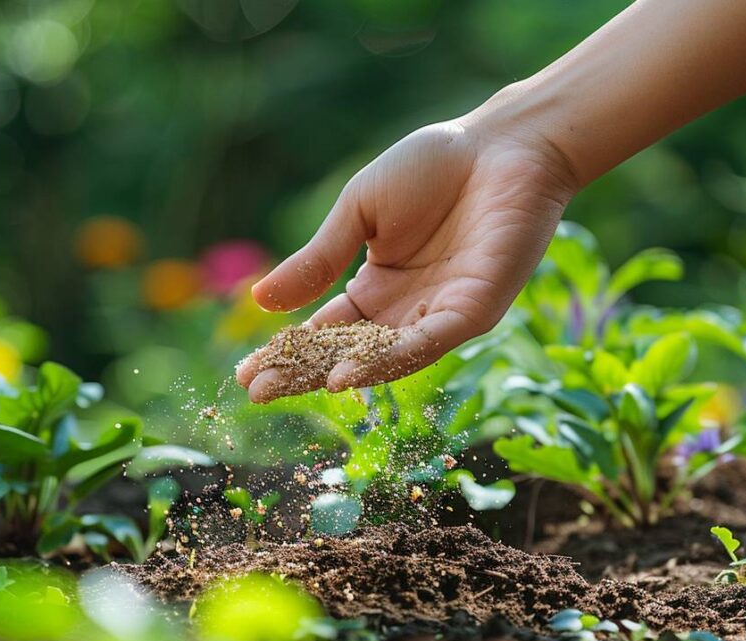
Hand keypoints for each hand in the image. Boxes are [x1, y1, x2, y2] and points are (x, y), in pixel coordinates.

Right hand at [236, 112, 577, 402]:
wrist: (502, 144)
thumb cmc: (434, 167)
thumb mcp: (358, 213)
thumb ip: (318, 259)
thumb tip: (260, 300)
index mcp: (376, 289)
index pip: (324, 332)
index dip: (286, 353)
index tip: (243, 374)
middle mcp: (406, 313)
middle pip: (347, 354)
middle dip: (304, 374)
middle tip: (259, 391)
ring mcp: (440, 316)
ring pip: (386, 358)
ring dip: (344, 374)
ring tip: (300, 386)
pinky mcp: (473, 311)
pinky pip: (427, 343)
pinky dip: (389, 359)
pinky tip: (351, 373)